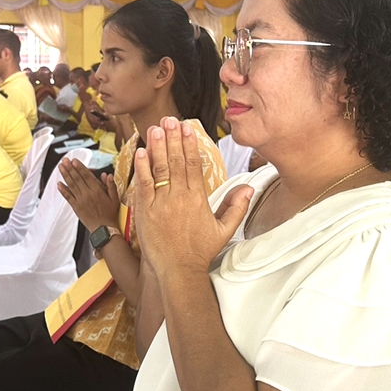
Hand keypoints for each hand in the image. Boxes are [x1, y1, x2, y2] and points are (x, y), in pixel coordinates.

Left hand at [57, 157, 119, 230]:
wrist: (104, 229)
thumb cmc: (110, 214)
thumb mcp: (115, 198)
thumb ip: (111, 186)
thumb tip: (107, 175)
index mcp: (97, 191)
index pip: (87, 176)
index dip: (80, 167)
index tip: (74, 160)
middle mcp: (87, 194)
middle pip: (77, 178)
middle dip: (70, 168)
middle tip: (65, 160)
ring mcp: (81, 201)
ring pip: (71, 185)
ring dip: (65, 175)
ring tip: (60, 167)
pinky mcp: (76, 207)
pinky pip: (68, 197)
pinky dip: (63, 190)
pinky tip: (59, 184)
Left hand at [133, 116, 252, 275]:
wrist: (178, 271)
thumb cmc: (200, 252)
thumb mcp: (224, 230)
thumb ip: (237, 207)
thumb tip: (248, 188)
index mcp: (198, 199)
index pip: (193, 165)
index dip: (189, 143)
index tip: (187, 127)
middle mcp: (180, 198)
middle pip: (175, 161)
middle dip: (173, 138)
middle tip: (170, 119)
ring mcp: (161, 204)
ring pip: (159, 169)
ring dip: (157, 146)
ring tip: (156, 127)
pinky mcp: (145, 212)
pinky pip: (144, 185)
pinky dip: (142, 168)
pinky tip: (141, 151)